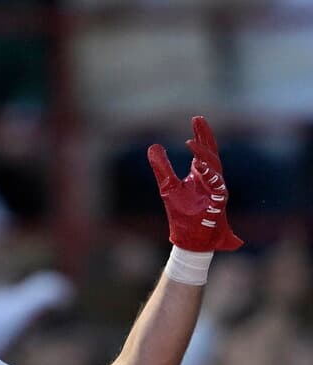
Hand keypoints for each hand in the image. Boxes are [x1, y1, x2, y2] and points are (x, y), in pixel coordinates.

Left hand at [147, 116, 242, 251]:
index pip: (203, 149)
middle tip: (198, 120)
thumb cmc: (182, 214)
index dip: (201, 134)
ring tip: (192, 142)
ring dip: (204, 155)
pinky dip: (208, 177)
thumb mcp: (167, 186)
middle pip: (211, 153)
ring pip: (214, 168)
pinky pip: (216, 187)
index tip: (196, 118)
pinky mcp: (217, 203)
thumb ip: (162, 167)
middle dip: (205, 136)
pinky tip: (198, 166)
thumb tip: (153, 146)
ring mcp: (216, 190)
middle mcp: (211, 179)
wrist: (189, 239)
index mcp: (201, 174)